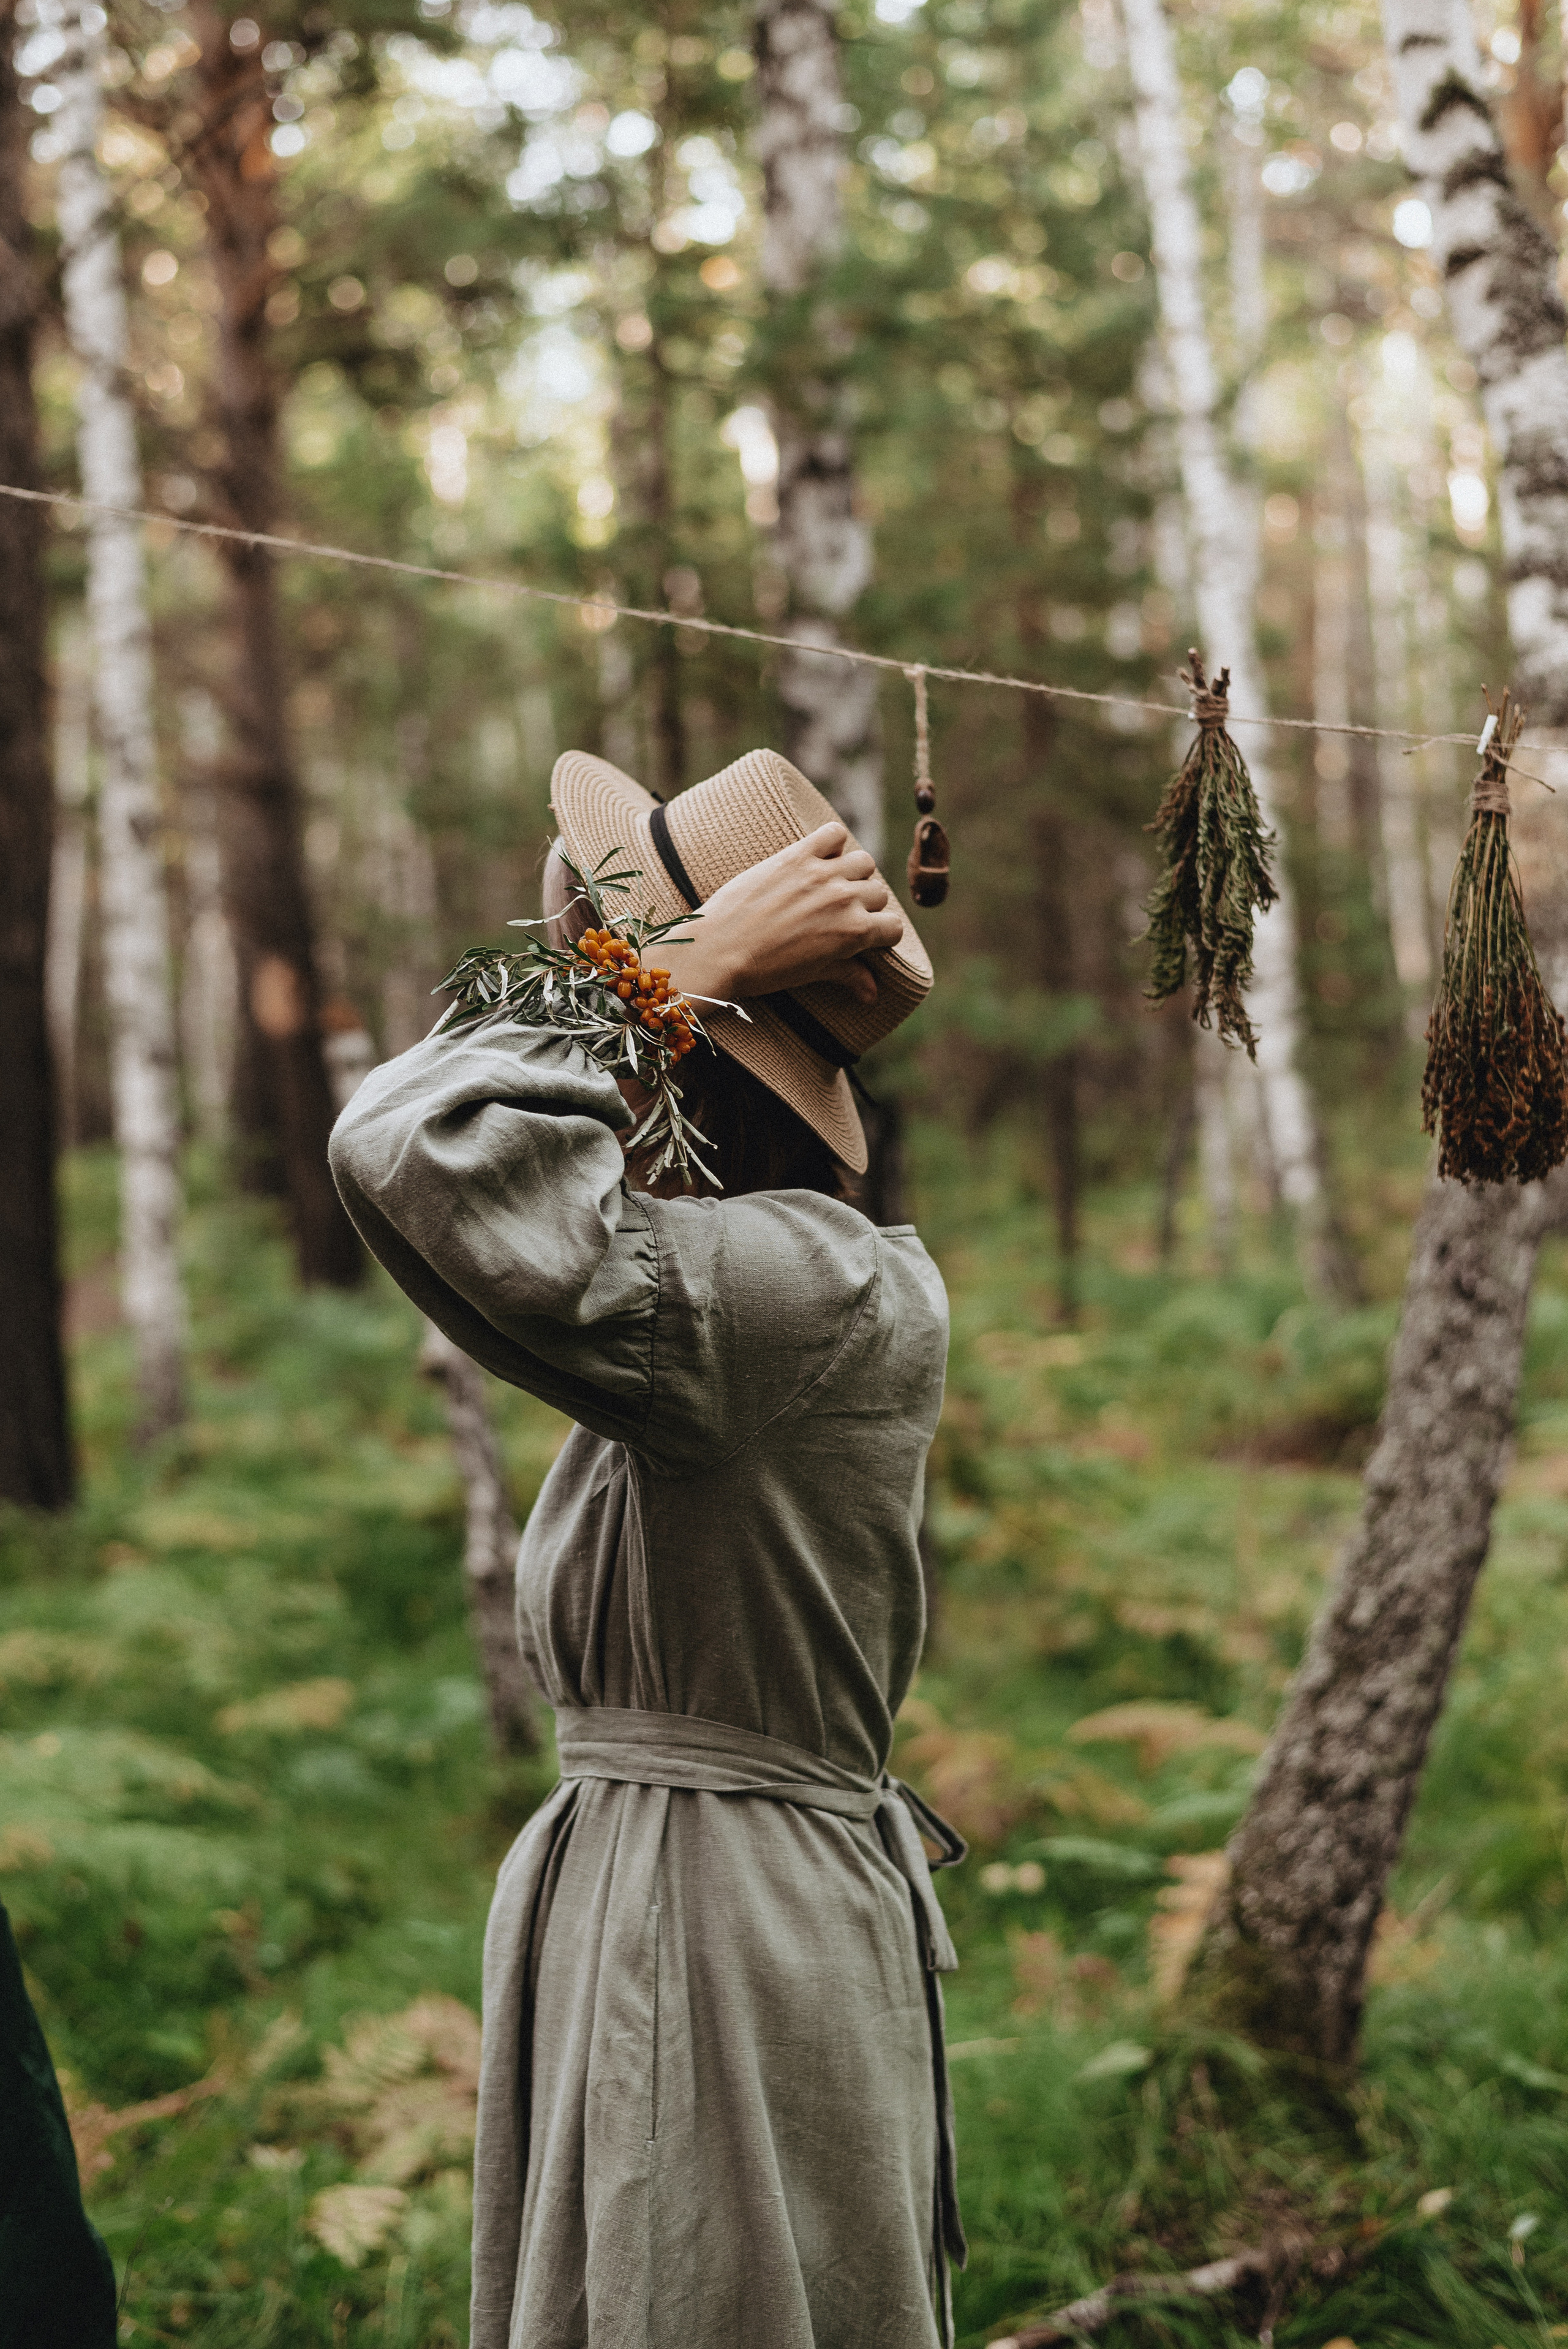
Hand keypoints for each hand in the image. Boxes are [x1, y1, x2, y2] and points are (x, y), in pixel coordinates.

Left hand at [656, 822, 902, 1008]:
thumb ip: (848, 976)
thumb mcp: (812, 975)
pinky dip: (832, 841)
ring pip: (863, 861)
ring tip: (832, 884)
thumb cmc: (764, 970)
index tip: (865, 935)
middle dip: (866, 904)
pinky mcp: (797, 855)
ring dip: (853, 872)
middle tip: (840, 913)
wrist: (719, 950)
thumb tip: (873, 994)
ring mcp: (822, 874)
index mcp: (855, 932)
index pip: (893, 926)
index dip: (881, 933)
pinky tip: (819, 856)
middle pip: (879, 893)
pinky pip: (833, 833)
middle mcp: (845, 899)